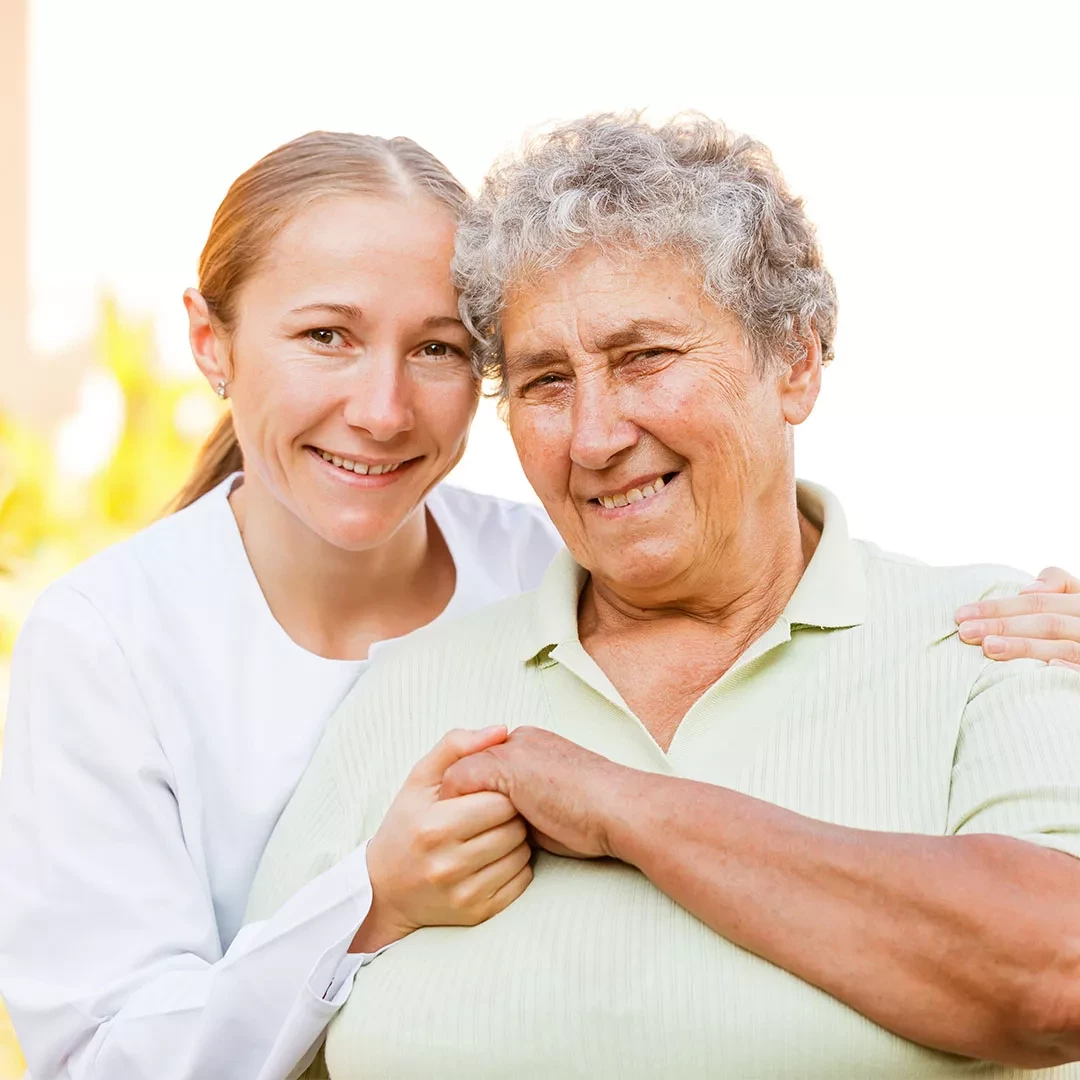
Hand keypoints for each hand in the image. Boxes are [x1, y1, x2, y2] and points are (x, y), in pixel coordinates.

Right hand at [352, 727, 532, 952]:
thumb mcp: (419, 779)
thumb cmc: (405, 825)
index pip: (499, 800)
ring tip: (493, 832)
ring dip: (516, 839)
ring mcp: (463, 893)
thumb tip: (502, 730)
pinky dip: (516, 866)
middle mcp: (448, 864)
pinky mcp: (477, 913)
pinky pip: (522, 881)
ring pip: (521, 854)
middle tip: (495, 812)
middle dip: (511, 814)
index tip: (491, 790)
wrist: (384, 890)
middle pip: (513, 827)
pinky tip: (495, 857)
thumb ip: (457, 746)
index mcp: (433, 826)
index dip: (502, 790)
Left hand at [438, 726, 628, 859]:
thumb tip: (500, 827)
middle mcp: (519, 742)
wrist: (620, 809)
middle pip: (467, 766)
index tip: (464, 824)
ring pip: (457, 774)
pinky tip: (459, 833)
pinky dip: (452, 808)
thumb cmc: (595, 817)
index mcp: (533, 746)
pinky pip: (455, 783)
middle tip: (447, 834)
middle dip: (456, 800)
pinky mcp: (503, 766)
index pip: (485, 766)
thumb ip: (523, 805)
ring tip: (449, 838)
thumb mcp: (552, 804)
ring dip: (452, 807)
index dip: (472, 797)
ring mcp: (510, 751)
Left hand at [956, 566, 1079, 670]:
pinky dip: (1069, 669)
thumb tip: (1029, 589)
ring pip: (1064, 646)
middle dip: (1003, 625)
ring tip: (990, 649)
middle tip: (965, 632)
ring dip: (1026, 647)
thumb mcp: (1078, 600)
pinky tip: (1048, 669)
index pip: (1039, 602)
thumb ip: (1061, 587)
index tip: (960, 615)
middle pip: (1047, 621)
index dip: (999, 607)